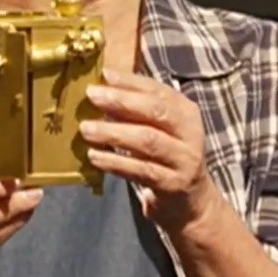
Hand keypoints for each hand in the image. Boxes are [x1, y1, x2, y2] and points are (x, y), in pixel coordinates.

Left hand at [79, 69, 217, 231]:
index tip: (105, 75)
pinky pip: (141, 170)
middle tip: (92, 96)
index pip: (158, 90)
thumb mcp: (160, 129)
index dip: (132, 82)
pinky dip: (116, 162)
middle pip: (156, 112)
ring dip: (114, 133)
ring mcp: (184, 160)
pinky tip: (95, 156)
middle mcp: (190, 133)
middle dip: (122, 102)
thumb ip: (138, 110)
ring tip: (86, 129)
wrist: (190, 201)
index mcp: (186, 112)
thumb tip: (102, 89)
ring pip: (148, 141)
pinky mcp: (173, 184)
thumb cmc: (166, 157)